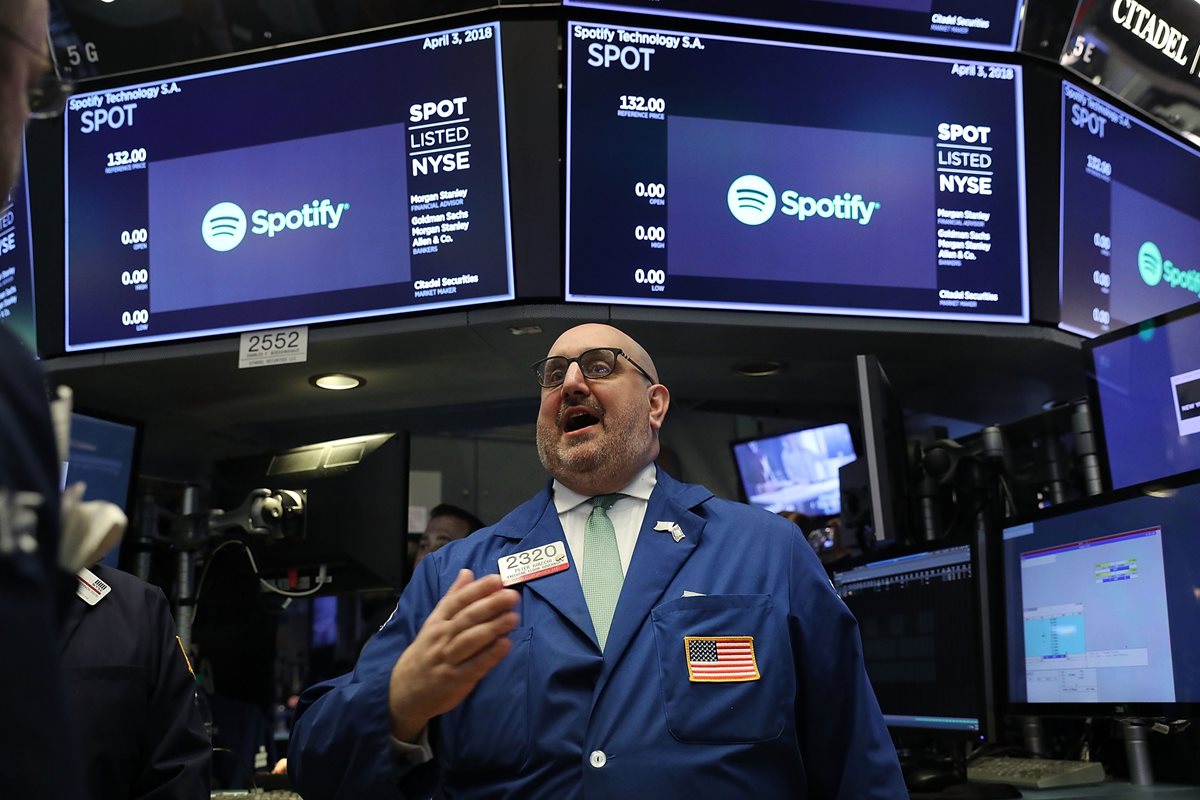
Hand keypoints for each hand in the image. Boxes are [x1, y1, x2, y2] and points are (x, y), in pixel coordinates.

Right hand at [388, 569, 519, 741]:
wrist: (403, 691)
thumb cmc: (426, 652)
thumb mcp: (433, 623)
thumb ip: (452, 598)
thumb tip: (467, 571)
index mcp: (437, 622)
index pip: (457, 601)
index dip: (477, 590)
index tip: (497, 579)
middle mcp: (441, 638)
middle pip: (466, 618)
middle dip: (490, 605)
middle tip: (512, 595)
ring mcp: (447, 659)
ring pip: (470, 640)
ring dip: (492, 628)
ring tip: (513, 617)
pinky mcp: (455, 680)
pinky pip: (474, 666)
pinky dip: (490, 655)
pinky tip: (505, 645)